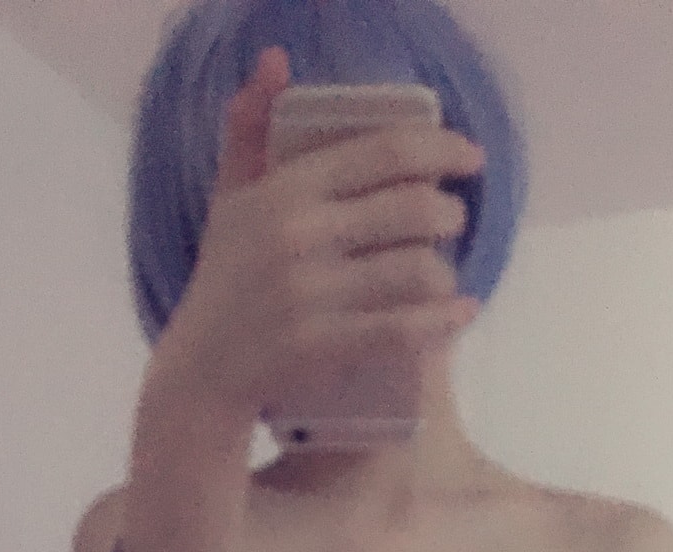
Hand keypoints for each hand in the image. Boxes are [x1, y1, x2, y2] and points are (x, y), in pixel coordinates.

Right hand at [158, 48, 485, 422]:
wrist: (203, 369)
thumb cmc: (225, 278)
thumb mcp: (230, 197)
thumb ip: (251, 127)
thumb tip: (274, 60)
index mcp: (286, 191)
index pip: (385, 153)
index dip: (441, 148)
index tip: (469, 155)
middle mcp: (302, 237)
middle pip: (413, 209)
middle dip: (449, 212)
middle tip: (453, 218)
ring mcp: (315, 295)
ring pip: (417, 270)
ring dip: (445, 272)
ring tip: (442, 274)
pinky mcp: (325, 346)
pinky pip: (405, 329)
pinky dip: (443, 321)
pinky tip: (460, 313)